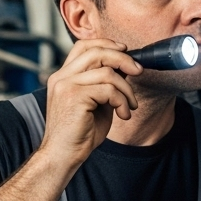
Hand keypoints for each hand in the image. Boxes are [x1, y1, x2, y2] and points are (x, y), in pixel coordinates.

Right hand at [41, 39, 142, 167]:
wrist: (63, 156)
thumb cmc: (80, 134)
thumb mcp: (96, 102)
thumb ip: (104, 84)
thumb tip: (125, 68)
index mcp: (63, 76)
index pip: (84, 46)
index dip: (106, 44)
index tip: (125, 52)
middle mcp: (61, 77)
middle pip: (97, 52)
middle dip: (123, 59)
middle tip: (138, 71)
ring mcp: (66, 85)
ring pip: (107, 72)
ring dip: (126, 89)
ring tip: (129, 106)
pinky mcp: (74, 97)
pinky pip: (109, 90)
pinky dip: (122, 102)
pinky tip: (123, 115)